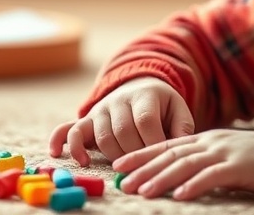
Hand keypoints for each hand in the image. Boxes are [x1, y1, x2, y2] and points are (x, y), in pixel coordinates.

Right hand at [48, 77, 194, 166]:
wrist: (138, 86)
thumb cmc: (161, 105)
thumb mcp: (178, 109)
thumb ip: (183, 128)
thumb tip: (182, 149)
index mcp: (144, 95)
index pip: (145, 121)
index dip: (152, 143)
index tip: (160, 159)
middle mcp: (119, 100)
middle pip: (123, 131)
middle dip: (135, 153)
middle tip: (145, 165)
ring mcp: (100, 110)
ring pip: (102, 137)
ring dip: (115, 156)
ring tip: (126, 166)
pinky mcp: (86, 120)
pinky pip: (70, 130)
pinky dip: (71, 146)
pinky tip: (81, 162)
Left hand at [112, 127, 253, 200]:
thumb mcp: (231, 156)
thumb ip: (208, 162)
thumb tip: (183, 178)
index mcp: (208, 139)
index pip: (166, 145)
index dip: (141, 154)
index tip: (118, 164)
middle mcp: (212, 142)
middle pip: (170, 154)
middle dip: (142, 167)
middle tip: (121, 182)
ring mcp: (226, 152)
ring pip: (186, 164)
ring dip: (161, 178)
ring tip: (141, 191)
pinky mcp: (241, 166)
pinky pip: (213, 176)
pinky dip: (195, 185)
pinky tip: (180, 196)